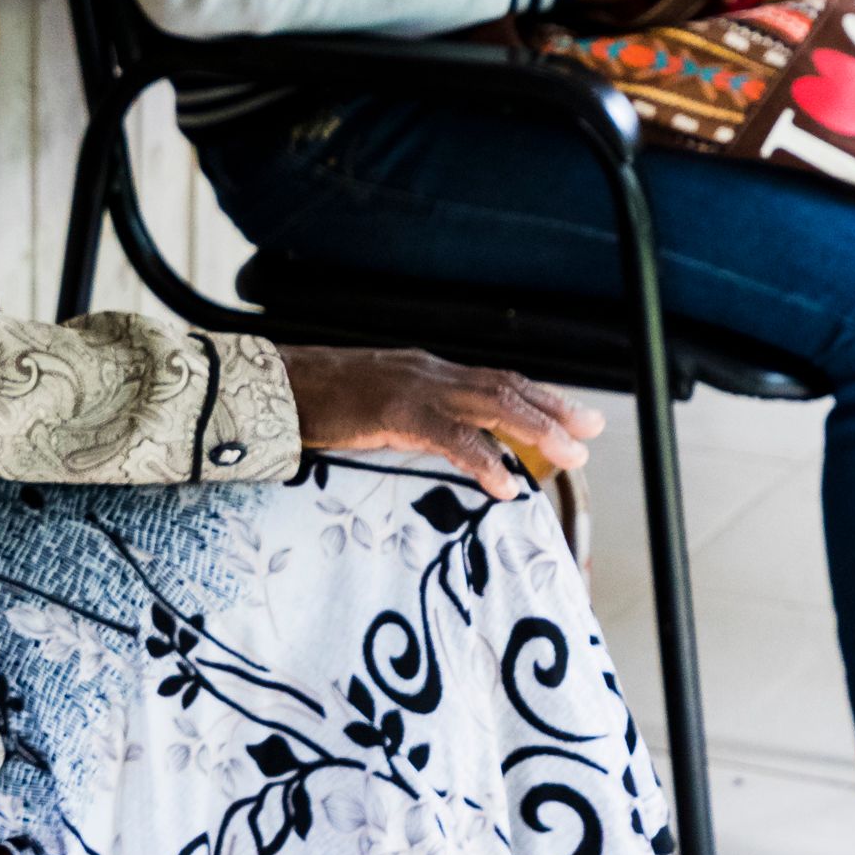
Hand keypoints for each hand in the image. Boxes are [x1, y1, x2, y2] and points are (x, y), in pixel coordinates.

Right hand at [276, 344, 601, 498]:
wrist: (265, 387)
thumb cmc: (306, 404)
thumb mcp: (366, 407)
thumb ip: (403, 421)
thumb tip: (429, 450)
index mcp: (421, 372)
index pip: (493, 380)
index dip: (538, 396)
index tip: (576, 416)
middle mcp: (426, 372)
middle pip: (503, 386)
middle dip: (551, 409)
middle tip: (590, 433)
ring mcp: (412, 389)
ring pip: (489, 403)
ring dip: (534, 428)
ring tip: (568, 455)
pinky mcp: (392, 412)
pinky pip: (450, 437)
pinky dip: (483, 458)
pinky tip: (506, 482)